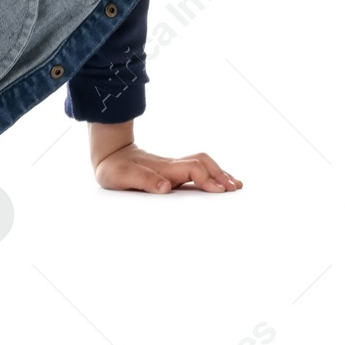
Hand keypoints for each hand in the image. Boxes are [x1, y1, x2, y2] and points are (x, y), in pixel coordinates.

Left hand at [93, 141, 242, 193]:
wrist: (109, 154)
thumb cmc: (115, 168)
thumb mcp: (123, 177)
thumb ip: (143, 181)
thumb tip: (166, 187)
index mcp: (163, 168)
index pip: (192, 169)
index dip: (207, 178)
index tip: (220, 190)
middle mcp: (172, 166)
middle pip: (203, 162)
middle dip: (220, 174)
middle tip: (235, 188)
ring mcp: (173, 167)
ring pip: (202, 164)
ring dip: (219, 173)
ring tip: (235, 186)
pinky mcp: (173, 171)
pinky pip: (197, 170)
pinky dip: (211, 175)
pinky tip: (219, 184)